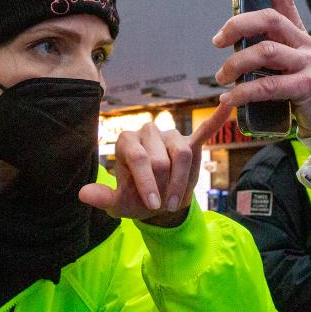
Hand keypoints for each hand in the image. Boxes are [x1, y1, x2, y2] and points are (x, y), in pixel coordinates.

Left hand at [78, 103, 231, 226]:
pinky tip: (226, 105)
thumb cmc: (136, 199)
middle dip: (164, 188)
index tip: (152, 206)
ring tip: (177, 200)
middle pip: (162, 159)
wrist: (158, 203)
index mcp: (126, 141)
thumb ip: (104, 198)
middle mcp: (147, 132)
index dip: (147, 183)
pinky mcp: (190, 142)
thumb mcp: (118, 204)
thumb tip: (84, 194)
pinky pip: (204, 130)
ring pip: (183, 154)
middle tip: (163, 205)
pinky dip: (215, 119)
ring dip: (182, 182)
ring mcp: (170, 135)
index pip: (140, 158)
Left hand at [212, 0, 310, 136]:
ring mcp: (308, 64)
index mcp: (298, 36)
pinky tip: (230, 98)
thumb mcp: (286, 68)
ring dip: (236, 64)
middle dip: (237, 26)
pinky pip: (268, 85)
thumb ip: (266, 54)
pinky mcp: (307, 86)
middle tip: (218, 42)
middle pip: (268, 20)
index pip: (286, 0)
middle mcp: (305, 44)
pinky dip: (243, 92)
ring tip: (221, 77)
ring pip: (264, 52)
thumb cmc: (301, 94)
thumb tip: (233, 46)